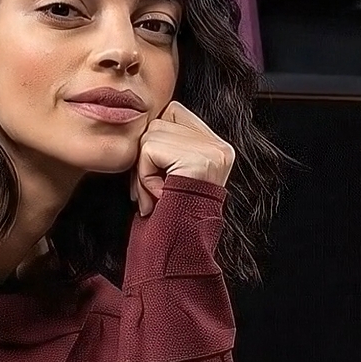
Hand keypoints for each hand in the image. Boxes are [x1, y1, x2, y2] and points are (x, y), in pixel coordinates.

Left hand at [131, 101, 233, 216]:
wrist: (179, 249)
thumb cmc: (170, 216)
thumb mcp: (172, 174)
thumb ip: (167, 146)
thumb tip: (140, 122)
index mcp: (218, 148)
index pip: (174, 112)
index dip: (155, 140)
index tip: (158, 175)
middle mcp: (220, 147)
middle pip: (159, 121)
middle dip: (145, 157)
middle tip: (151, 191)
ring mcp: (212, 152)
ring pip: (151, 134)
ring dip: (142, 169)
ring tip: (156, 195)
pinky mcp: (197, 160)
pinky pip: (148, 150)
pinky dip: (144, 175)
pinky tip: (159, 196)